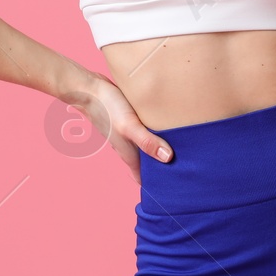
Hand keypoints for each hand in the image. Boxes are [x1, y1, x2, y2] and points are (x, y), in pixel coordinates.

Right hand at [56, 72, 173, 185]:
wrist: (88, 88)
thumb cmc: (107, 108)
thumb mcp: (129, 126)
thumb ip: (147, 141)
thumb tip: (168, 158)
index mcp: (129, 153)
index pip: (143, 177)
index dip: (157, 184)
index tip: (175, 187)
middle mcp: (129, 146)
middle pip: (148, 163)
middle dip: (164, 168)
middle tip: (187, 168)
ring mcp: (129, 134)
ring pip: (148, 147)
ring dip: (162, 149)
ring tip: (184, 150)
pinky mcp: (131, 120)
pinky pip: (147, 132)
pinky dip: (158, 134)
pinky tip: (170, 127)